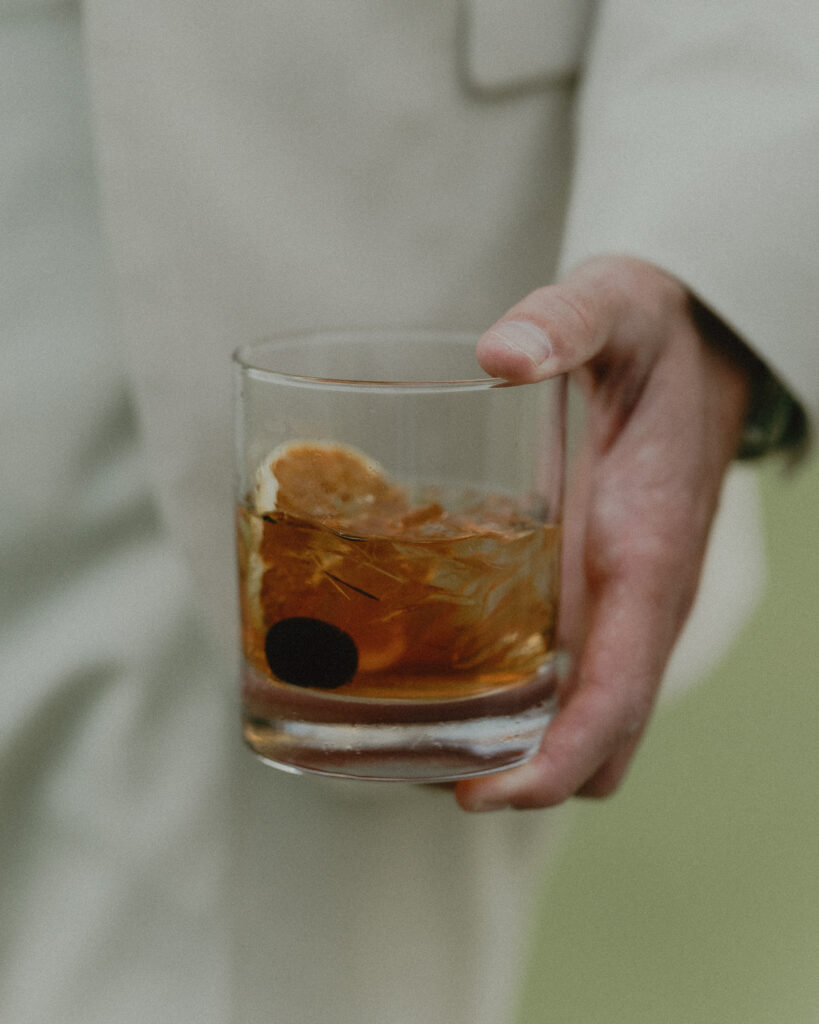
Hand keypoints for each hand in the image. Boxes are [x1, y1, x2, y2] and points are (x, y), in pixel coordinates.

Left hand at [455, 256, 750, 810]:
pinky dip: (513, 697)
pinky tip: (439, 669)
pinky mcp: (596, 591)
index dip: (555, 764)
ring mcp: (619, 605)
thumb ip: (564, 325)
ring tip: (409, 734)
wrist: (694, 345)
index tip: (478, 794)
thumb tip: (498, 356)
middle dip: (521, 776)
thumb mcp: (614, 309)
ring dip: (511, 746)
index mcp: (648, 557)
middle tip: (415, 763)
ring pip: (580, 717)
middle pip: (598, 740)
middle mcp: (640, 603)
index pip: (619, 696)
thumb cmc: (656, 334)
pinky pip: (564, 672)